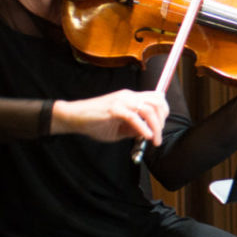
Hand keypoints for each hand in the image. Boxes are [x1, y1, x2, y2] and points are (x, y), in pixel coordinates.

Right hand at [50, 89, 169, 143]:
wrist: (72, 117)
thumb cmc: (95, 122)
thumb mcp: (120, 128)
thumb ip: (135, 129)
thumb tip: (149, 133)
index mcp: (131, 98)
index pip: (157, 98)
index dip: (164, 111)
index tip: (161, 126)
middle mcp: (128, 96)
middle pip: (157, 102)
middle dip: (162, 120)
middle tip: (158, 135)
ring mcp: (121, 101)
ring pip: (149, 110)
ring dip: (156, 127)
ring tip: (154, 140)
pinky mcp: (113, 109)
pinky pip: (134, 117)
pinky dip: (143, 127)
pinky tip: (145, 136)